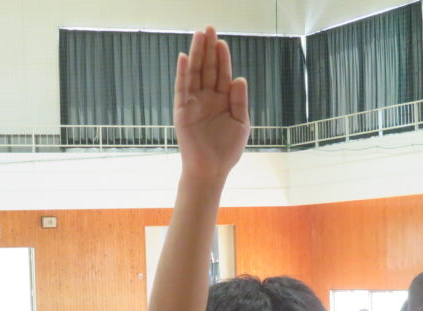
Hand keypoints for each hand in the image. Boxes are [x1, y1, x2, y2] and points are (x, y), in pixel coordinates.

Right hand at [174, 27, 249, 179]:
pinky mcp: (183, 112)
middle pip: (207, 68)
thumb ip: (239, 101)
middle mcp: (207, 98)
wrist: (212, 170)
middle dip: (208, 49)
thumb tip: (239, 79)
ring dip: (196, 55)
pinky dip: (182, 74)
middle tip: (209, 28)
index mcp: (222, 100)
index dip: (222, 58)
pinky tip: (183, 58)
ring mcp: (194, 103)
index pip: (222, 73)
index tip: (222, 42)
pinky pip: (182, 89)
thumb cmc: (227, 150)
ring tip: (198, 35)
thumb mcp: (241, 123)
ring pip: (195, 74)